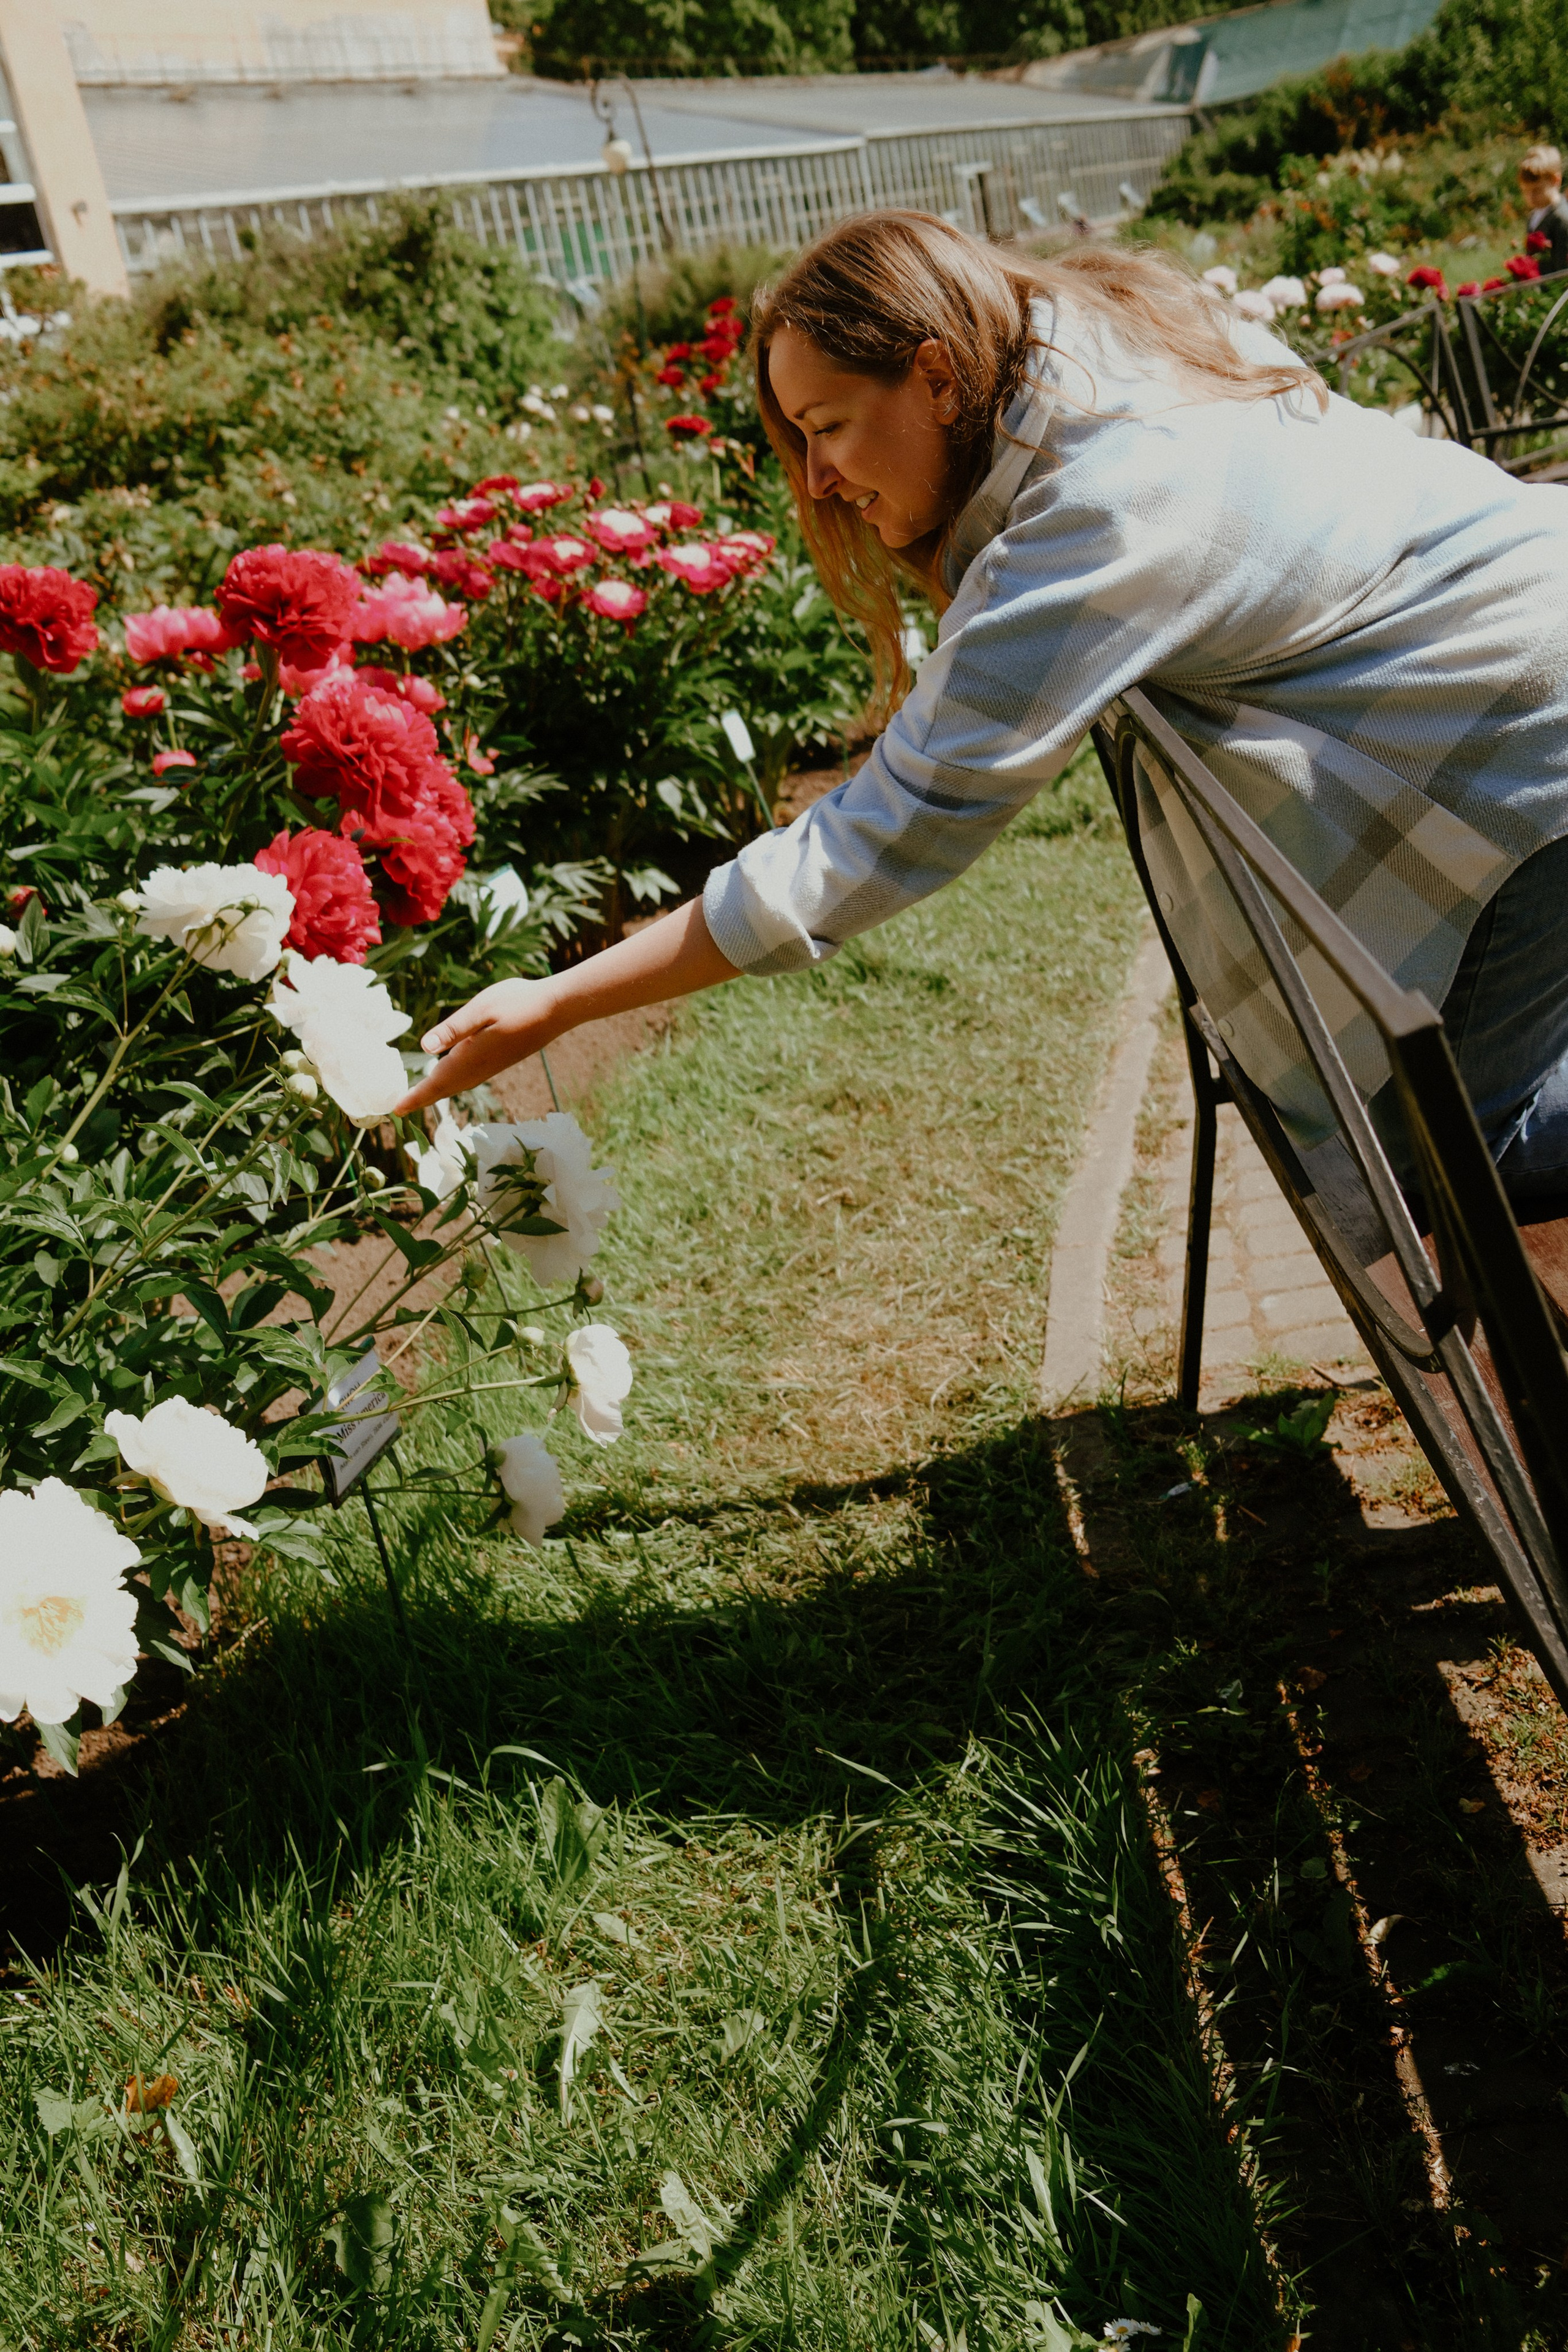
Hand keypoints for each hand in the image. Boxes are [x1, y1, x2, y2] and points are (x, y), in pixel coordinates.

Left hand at [392, 897, 739, 1118]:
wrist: (557, 1008)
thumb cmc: (519, 1001)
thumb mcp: (481, 1008)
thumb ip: (454, 1028)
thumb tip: (424, 1048)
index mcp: (472, 1055)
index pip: (437, 1081)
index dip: (415, 1096)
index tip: (395, 1109)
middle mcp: (481, 1066)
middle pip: (445, 1087)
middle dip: (423, 1097)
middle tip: (399, 1107)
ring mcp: (493, 1065)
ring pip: (458, 1083)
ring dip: (437, 1090)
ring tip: (419, 1095)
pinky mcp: (501, 1059)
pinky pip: (470, 1076)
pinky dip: (453, 1080)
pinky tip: (450, 1074)